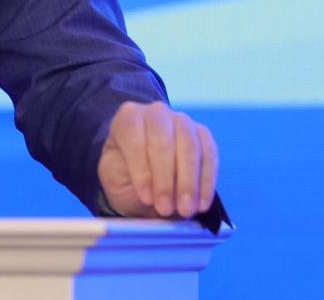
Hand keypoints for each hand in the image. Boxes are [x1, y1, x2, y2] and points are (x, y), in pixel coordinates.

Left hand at [97, 101, 217, 218]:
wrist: (146, 176)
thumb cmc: (126, 174)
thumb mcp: (114, 176)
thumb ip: (123, 177)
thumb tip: (148, 191)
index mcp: (128, 118)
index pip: (134, 137)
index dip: (141, 169)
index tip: (145, 197)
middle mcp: (156, 113)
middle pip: (163, 141)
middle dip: (165, 179)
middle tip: (165, 208)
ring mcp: (182, 121)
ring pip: (189, 148)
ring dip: (188, 183)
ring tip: (185, 210)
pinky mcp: (203, 136)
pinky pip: (209, 157)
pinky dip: (206, 183)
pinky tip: (201, 204)